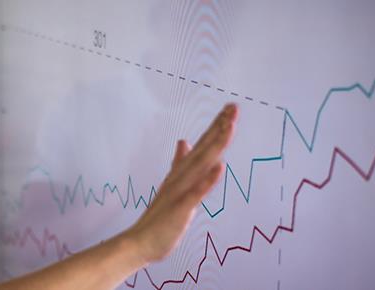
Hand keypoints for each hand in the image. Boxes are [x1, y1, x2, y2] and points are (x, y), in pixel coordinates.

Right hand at [124, 103, 237, 262]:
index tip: (230, 108)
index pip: (202, 144)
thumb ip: (179, 162)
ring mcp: (181, 191)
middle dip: (220, 127)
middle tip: (233, 107)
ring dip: (215, 145)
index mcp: (182, 172)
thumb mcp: (173, 185)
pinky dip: (208, 179)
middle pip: (204, 148)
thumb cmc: (159, 217)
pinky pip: (196, 192)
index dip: (216, 126)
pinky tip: (220, 167)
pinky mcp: (181, 207)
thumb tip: (184, 141)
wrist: (140, 240)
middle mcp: (182, 177)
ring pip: (201, 164)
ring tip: (228, 126)